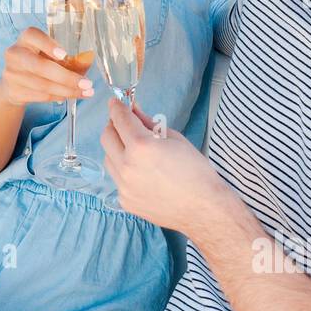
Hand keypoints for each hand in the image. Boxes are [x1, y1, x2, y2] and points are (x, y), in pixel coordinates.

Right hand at [0, 26, 93, 106]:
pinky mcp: (15, 92)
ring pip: (44, 85)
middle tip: (86, 83)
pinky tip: (73, 95)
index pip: (33, 36)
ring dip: (68, 90)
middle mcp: (15, 54)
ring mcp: (13, 74)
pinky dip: (60, 96)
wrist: (13, 84)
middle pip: (40, 66)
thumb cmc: (37, 62)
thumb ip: (66, 57)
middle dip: (66, 77)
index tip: (65, 55)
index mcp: (25, 39)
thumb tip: (87, 61)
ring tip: (86, 91)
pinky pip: (42, 96)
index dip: (48, 45)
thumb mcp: (48, 54)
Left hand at [99, 97, 230, 235]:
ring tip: (136, 150)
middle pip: (106, 137)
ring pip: (109, 158)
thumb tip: (135, 113)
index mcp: (141, 147)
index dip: (116, 107)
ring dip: (117, 149)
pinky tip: (142, 173)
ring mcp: (124, 186)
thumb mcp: (175, 139)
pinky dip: (125, 171)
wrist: (204, 208)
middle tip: (124, 124)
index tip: (114, 102)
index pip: (120, 119)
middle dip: (114, 126)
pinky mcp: (125, 201)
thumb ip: (149, 124)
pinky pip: (117, 179)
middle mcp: (127, 166)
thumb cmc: (196, 172)